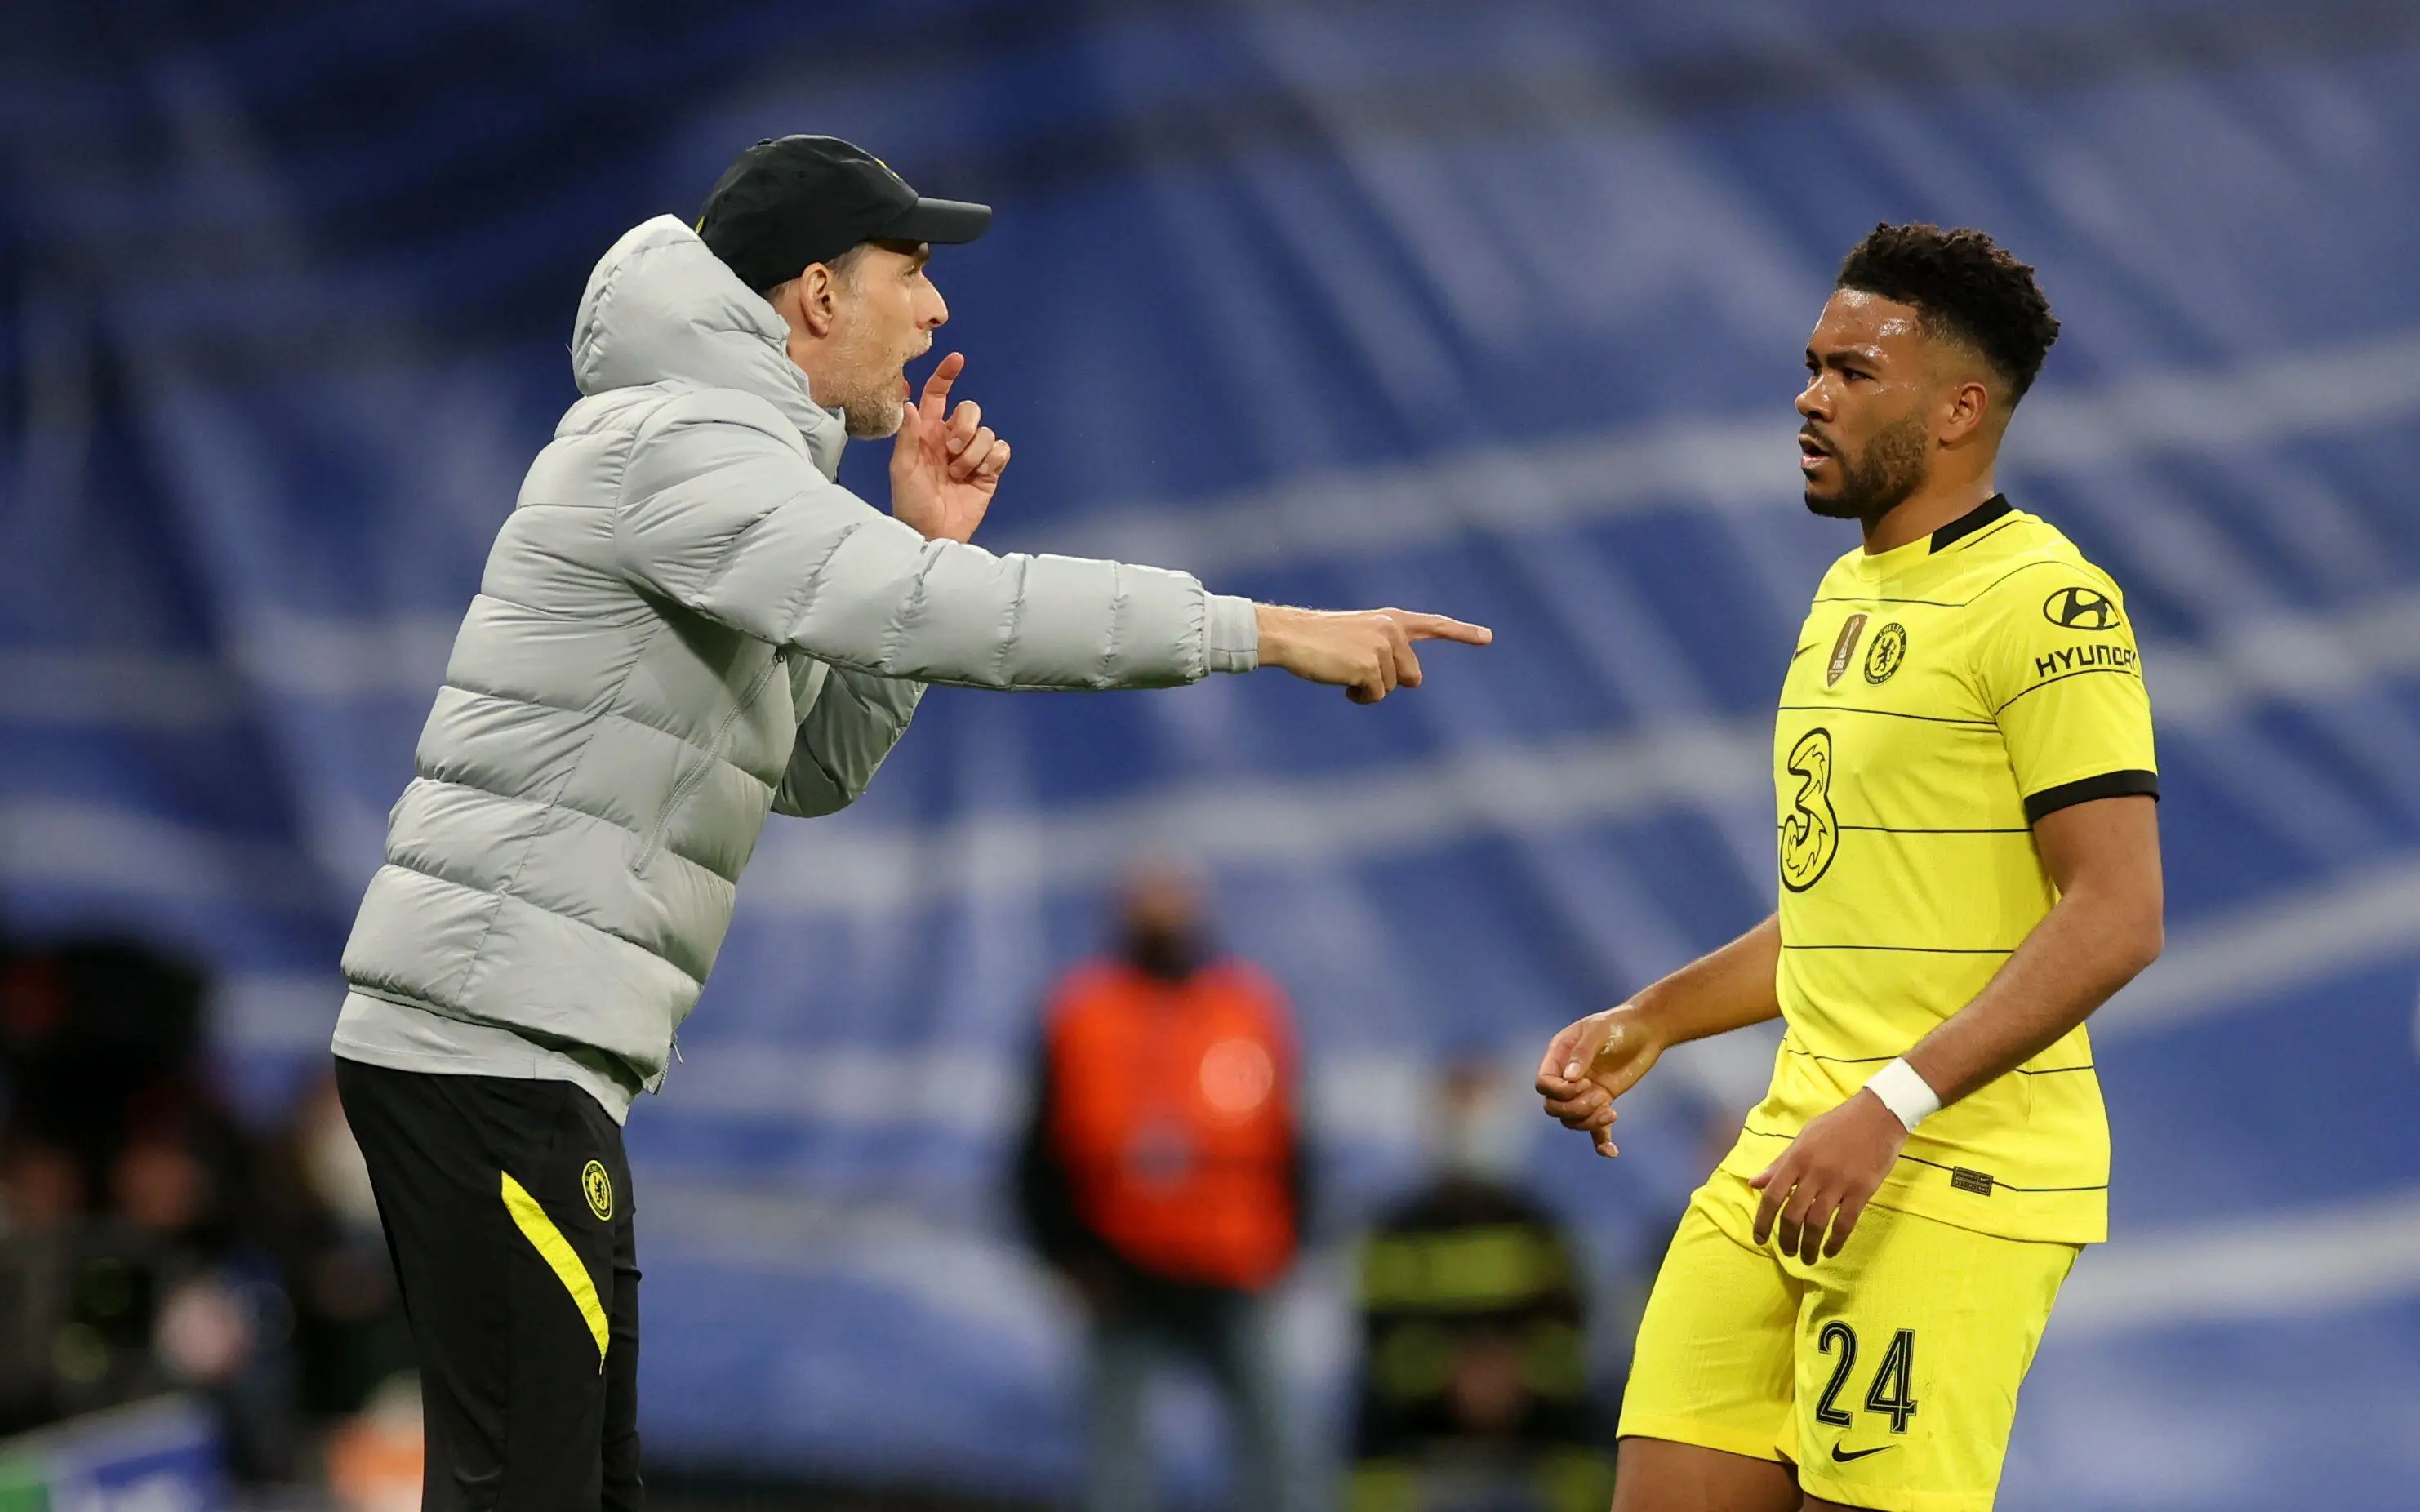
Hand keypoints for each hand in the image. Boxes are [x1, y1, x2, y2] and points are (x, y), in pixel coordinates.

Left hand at [890, 352, 1009, 543]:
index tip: (957, 359)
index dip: (946, 375)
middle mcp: (951, 439)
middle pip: (970, 409)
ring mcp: (972, 455)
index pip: (938, 395)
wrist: (934, 533)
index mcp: (927, 433)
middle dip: (964, 427)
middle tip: (952, 452)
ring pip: (987, 432)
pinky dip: (993, 460)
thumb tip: (911, 404)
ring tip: (959, 474)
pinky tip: (980, 476)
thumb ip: (908, 435)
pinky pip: (1001, 449)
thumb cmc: (911, 503)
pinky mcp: (990, 470)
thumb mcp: (902, 468)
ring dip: (974, 454)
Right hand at [1254, 604, 1492, 702]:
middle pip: (1412, 675)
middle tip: (1354, 668)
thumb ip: (1391, 652)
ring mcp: (1383, 647)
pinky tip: (1340, 681)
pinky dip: (1359, 697)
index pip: (1434, 625)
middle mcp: (1392, 629)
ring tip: (1341, 669)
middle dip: (1389, 681)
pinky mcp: (1370, 665)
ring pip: (1392, 688)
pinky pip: (1376, 696)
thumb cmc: (1318, 640)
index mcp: (1391, 619)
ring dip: (1368, 689)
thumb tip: (1416, 680)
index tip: (1488, 637)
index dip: (1462, 632)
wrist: (1290, 635)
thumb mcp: (1359, 637)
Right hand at [1534, 1006, 1664, 1156]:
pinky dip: (1601, 1143)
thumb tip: (1569, 1079)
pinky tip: (1612, 1152)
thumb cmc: (1620, 1024)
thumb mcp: (1600, 1031)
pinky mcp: (1603, 1102)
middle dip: (1575, 1109)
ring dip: (1588, 1122)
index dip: (1560, 1092)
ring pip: (1571, 1120)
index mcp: (1559, 1056)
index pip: (1543, 1084)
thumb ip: (1583, 1052)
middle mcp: (1567, 1077)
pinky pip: (1595, 1129)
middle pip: (1553, 1107)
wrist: (1647, 1030)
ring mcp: (1584, 1091)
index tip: (1585, 1083)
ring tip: (1611, 1112)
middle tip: (1601, 1099)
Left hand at [1749, 1090, 1907, 1262]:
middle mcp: (1814, 1173)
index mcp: (1796, 1159)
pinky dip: (1835, 1242)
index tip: (1759, 1239)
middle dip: (1786, 1239)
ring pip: (1817, 1223)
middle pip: (1792, 1215)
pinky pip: (1845, 1223)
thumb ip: (1780, 1163)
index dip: (1762, 1221)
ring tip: (1806, 1257)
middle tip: (1787, 1252)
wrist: (1877, 1115)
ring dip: (1808, 1246)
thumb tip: (1754, 1183)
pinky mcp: (1861, 1190)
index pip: (1772, 1196)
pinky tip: (1830, 1251)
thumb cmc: (1837, 1125)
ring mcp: (1838, 1183)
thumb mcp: (1804, 1138)